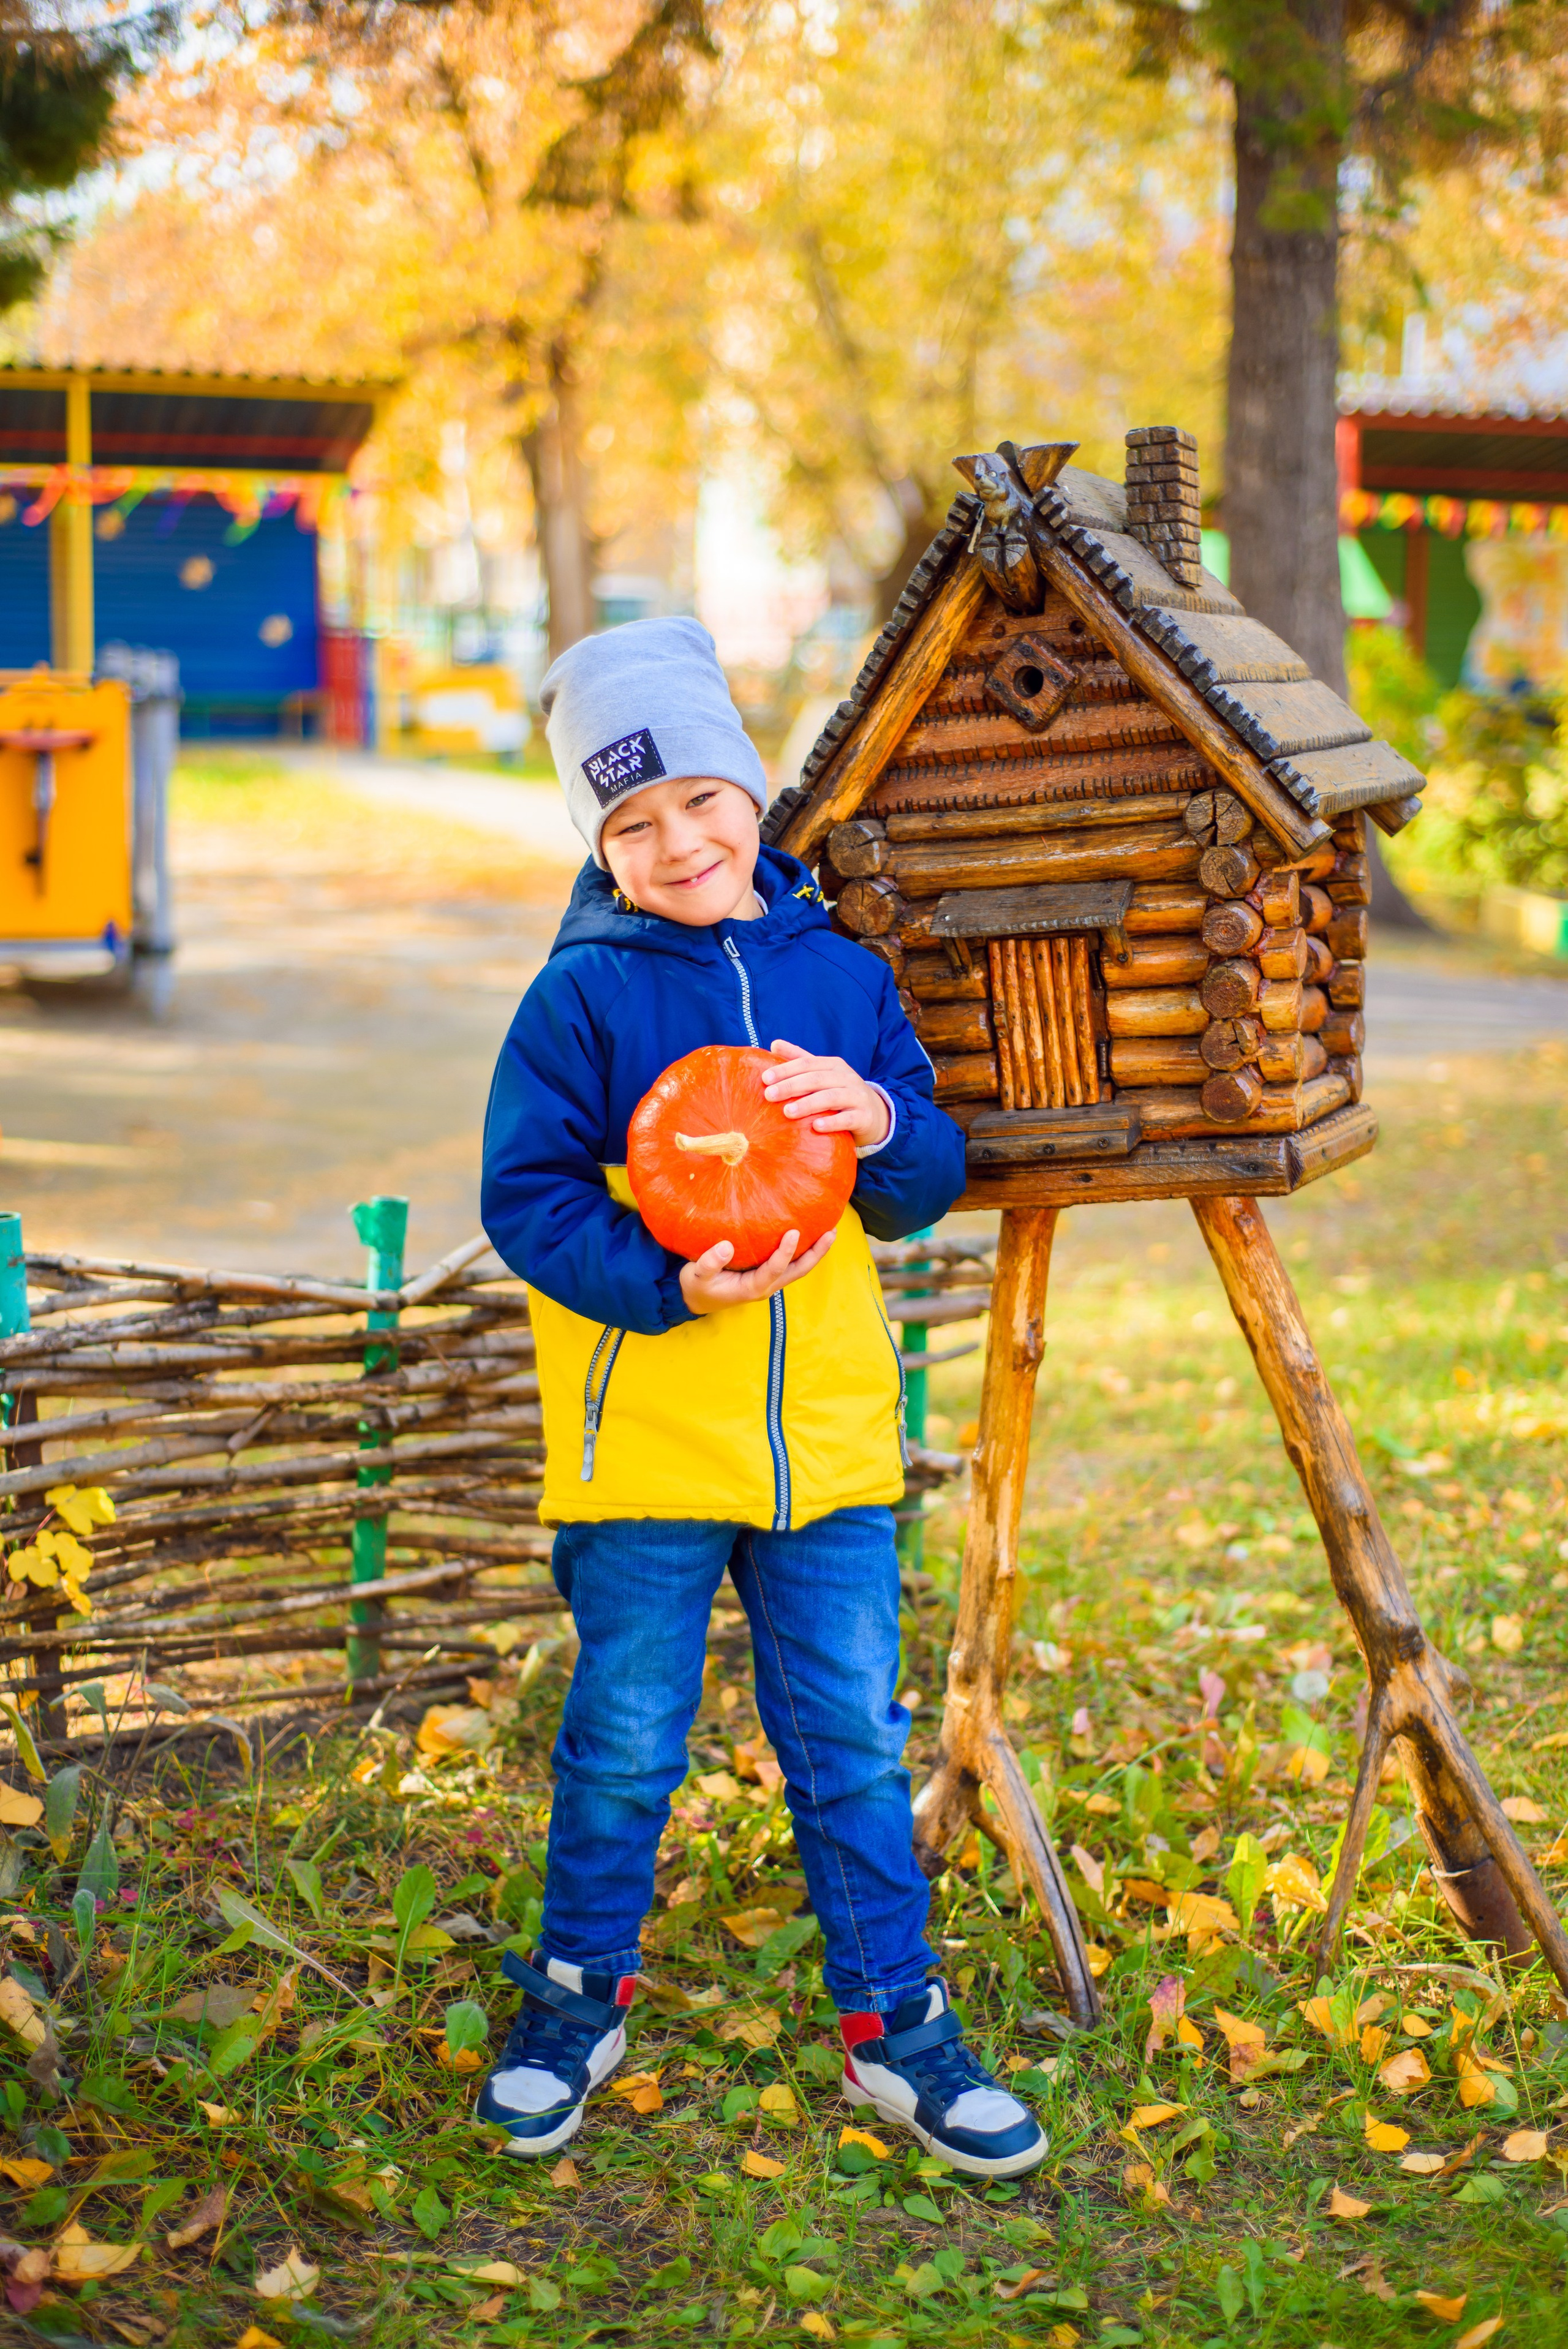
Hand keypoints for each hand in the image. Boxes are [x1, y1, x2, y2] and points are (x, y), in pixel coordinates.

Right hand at [680, 1226, 835, 1316]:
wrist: (695, 1299)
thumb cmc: (696, 1286)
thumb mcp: (695, 1276)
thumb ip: (709, 1263)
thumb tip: (726, 1246)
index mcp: (752, 1288)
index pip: (775, 1270)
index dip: (786, 1253)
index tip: (793, 1232)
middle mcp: (766, 1286)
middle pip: (799, 1270)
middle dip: (816, 1252)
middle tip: (831, 1231)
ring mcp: (769, 1282)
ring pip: (798, 1268)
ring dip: (815, 1251)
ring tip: (830, 1230)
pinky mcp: (767, 1275)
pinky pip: (791, 1263)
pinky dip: (802, 1250)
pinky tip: (808, 1232)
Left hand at [762, 1038, 889, 1148]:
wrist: (875, 1114)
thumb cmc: (841, 1093)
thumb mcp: (823, 1074)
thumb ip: (800, 1059)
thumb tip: (773, 1043)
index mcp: (833, 1065)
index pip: (806, 1063)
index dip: (785, 1069)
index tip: (765, 1079)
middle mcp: (846, 1077)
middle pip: (816, 1079)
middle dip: (791, 1085)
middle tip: (769, 1095)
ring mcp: (857, 1096)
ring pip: (831, 1097)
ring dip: (808, 1104)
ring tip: (787, 1112)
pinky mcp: (864, 1117)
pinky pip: (847, 1119)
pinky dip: (832, 1122)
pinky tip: (816, 1127)